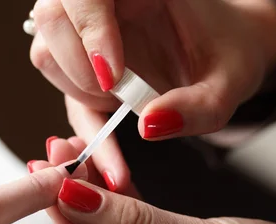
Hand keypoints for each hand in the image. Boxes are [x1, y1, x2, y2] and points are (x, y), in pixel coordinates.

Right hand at [31, 0, 275, 190]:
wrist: (225, 55)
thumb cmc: (228, 56)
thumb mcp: (229, 84)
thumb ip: (198, 107)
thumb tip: (147, 126)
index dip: (89, 27)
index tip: (113, 77)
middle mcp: (103, 1)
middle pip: (51, 18)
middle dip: (78, 68)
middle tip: (117, 97)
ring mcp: (85, 31)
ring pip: (46, 52)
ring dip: (78, 93)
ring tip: (122, 108)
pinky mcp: (80, 63)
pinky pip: (61, 90)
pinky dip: (81, 124)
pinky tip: (111, 155)